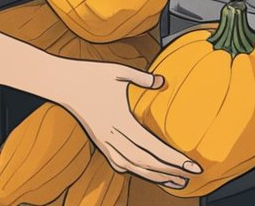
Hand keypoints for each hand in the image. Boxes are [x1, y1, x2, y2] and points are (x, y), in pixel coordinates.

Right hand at [51, 60, 199, 188]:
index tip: (192, 166)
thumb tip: (163, 81)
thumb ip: (143, 78)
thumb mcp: (119, 72)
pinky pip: (118, 163)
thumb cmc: (90, 74)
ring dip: (155, 176)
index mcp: (120, 121)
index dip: (174, 159)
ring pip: (132, 167)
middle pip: (145, 163)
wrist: (61, 82)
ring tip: (174, 182)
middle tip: (190, 177)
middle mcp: (112, 137)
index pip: (152, 147)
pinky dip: (134, 170)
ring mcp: (104, 142)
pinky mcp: (99, 141)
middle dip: (169, 172)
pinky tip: (145, 173)